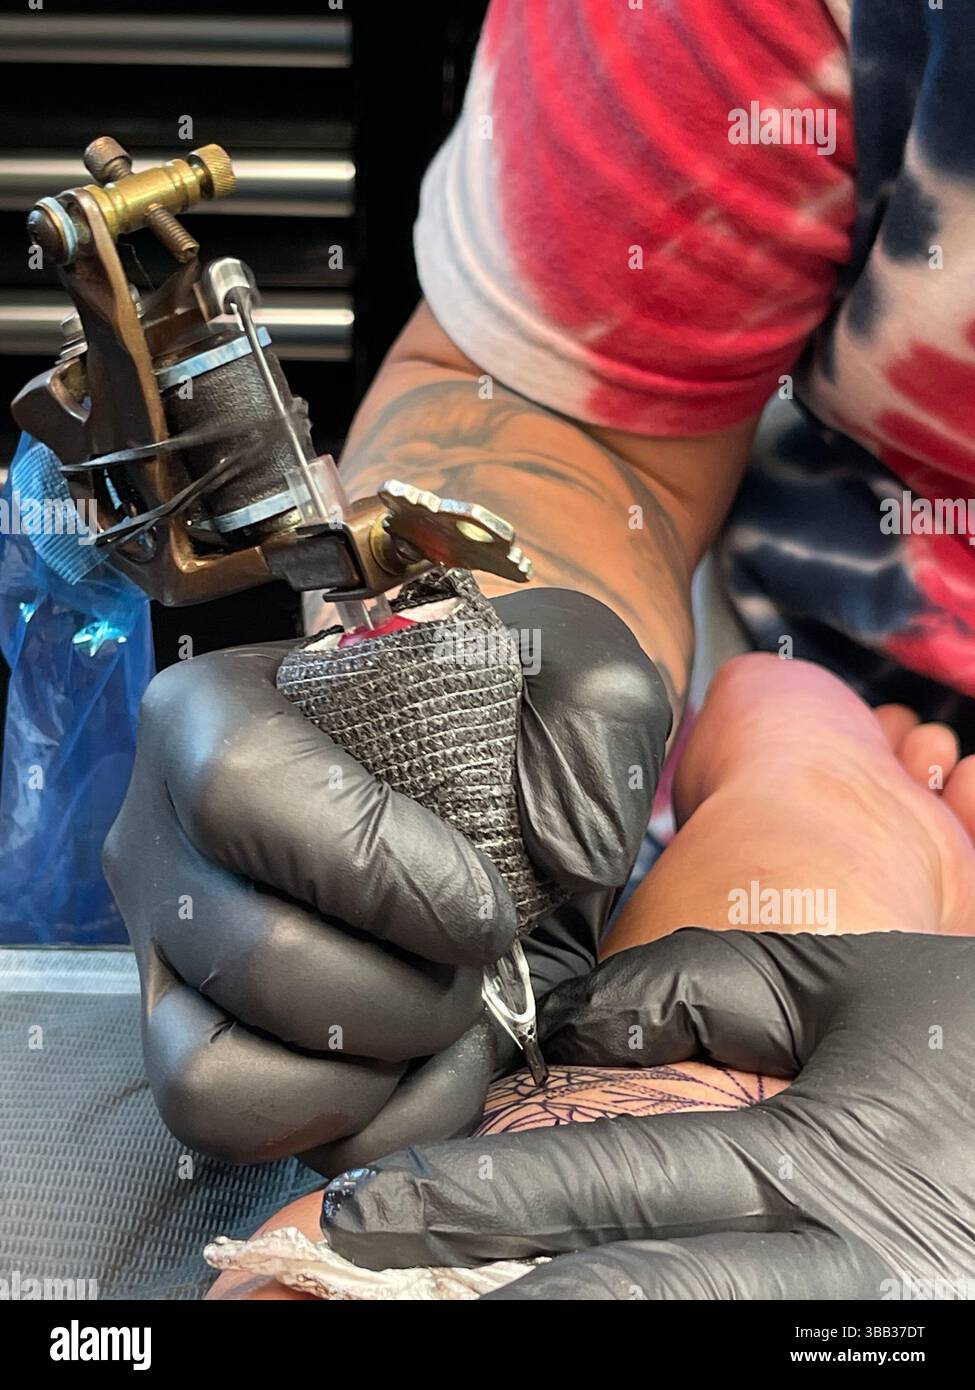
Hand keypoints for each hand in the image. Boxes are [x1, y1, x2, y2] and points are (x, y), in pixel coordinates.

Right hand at [104, 590, 668, 1168]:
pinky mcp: (193, 1041)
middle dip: (400, 994)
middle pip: (250, 955)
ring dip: (363, 1077)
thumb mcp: (566, 669)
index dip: (376, 868)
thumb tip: (561, 853)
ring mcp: (165, 950)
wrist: (477, 773)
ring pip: (210, 1074)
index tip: (487, 908)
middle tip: (480, 965)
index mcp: (215, 711)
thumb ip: (591, 717)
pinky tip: (429, 1074)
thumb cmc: (503, 715)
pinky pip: (232, 1132)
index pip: (243, 789)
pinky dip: (351, 1129)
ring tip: (446, 1025)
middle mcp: (161, 835)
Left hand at [321, 930, 974, 1298]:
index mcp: (818, 1167)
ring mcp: (851, 1343)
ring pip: (667, 1350)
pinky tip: (553, 1315)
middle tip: (351, 1281)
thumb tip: (578, 1019)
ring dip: (545, 1334)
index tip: (373, 1201)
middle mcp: (828, 1279)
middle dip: (479, 1298)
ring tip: (436, 1324)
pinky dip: (634, 1343)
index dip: (484, 1197)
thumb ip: (707, 988)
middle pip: (623, 1302)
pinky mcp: (866, 1361)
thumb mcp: (850, 987)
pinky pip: (729, 1359)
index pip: (616, 1183)